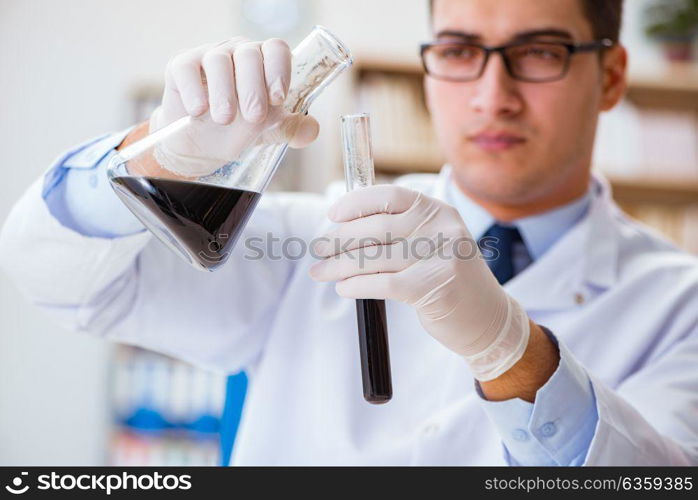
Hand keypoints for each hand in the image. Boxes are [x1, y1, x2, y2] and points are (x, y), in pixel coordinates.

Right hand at [148, 37, 318, 177]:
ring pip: (219, 60)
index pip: (276, 49)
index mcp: (264, 62)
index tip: (278, 98)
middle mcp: (238, 52)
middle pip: (249, 54)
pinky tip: (198, 111)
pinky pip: (188, 68)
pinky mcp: (182, 65)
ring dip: (224, 92)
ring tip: (225, 119)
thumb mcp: (268, 131)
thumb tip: (312, 130)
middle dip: (253, 88)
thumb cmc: (238, 129)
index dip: (279, 70)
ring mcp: (209, 55)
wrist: (201, 144)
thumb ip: (291, 129)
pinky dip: (195, 91)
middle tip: (253, 117)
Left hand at [309, 185, 530, 380]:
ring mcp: (440, 257)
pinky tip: (344, 288)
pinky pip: (383, 283)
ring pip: (375, 258)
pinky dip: (357, 285)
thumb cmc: (449, 280)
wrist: (487, 319)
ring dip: (339, 265)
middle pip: (376, 228)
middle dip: (340, 239)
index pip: (390, 196)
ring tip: (321, 271)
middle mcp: (441, 229)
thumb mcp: (433, 243)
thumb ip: (401, 231)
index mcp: (439, 211)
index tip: (333, 215)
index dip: (356, 203)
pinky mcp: (434, 286)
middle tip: (318, 248)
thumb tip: (346, 227)